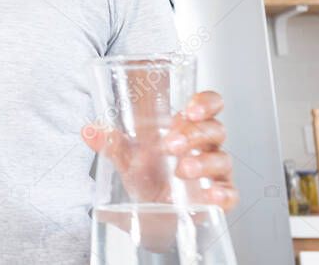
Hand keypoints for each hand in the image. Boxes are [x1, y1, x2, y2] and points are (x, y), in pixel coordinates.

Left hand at [81, 90, 237, 211]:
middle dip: (194, 134)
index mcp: (186, 128)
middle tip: (170, 144)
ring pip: (222, 159)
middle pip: (215, 130)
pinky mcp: (217, 199)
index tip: (191, 110)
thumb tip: (88, 130)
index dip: (206, 102)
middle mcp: (204, 147)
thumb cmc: (146, 178)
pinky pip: (230, 194)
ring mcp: (214, 172)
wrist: (148, 217)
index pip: (209, 106)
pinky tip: (211, 194)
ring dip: (203, 162)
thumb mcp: (126, 159)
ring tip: (181, 169)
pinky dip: (223, 193)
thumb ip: (110, 144)